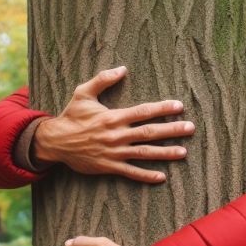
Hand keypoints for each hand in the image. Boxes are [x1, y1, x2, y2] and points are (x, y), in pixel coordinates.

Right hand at [32, 66, 194, 182]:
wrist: (55, 142)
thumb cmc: (72, 116)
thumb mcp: (83, 93)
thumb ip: (103, 79)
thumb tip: (122, 69)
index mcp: (113, 117)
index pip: (143, 112)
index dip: (162, 109)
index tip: (179, 106)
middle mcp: (117, 135)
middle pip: (150, 132)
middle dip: (172, 130)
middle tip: (190, 128)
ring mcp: (114, 153)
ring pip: (145, 153)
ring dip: (166, 153)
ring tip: (184, 152)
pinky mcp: (109, 167)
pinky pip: (131, 172)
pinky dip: (146, 175)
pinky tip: (162, 177)